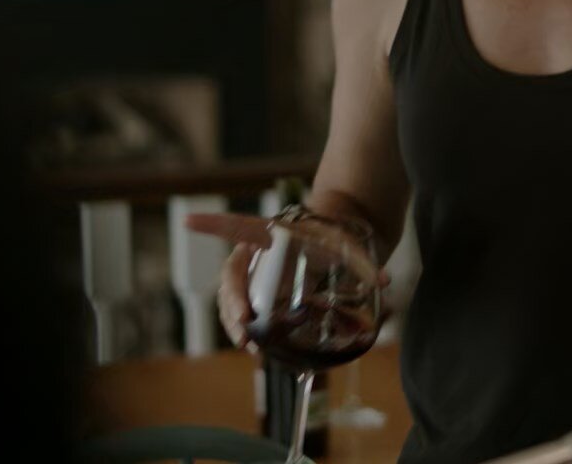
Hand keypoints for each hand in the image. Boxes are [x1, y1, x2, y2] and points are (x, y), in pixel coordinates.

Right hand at [189, 211, 388, 352]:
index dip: (212, 225)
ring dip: (235, 321)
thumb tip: (384, 280)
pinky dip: (246, 329)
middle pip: (232, 275)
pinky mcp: (263, 295)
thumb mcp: (349, 243)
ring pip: (233, 297)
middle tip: (244, 323)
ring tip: (247, 343)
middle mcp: (256, 255)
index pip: (237, 226)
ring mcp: (257, 276)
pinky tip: (255, 348)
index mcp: (270, 233)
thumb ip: (364, 261)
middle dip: (233, 300)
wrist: (337, 240)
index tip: (187, 221)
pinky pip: (245, 312)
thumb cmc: (337, 236)